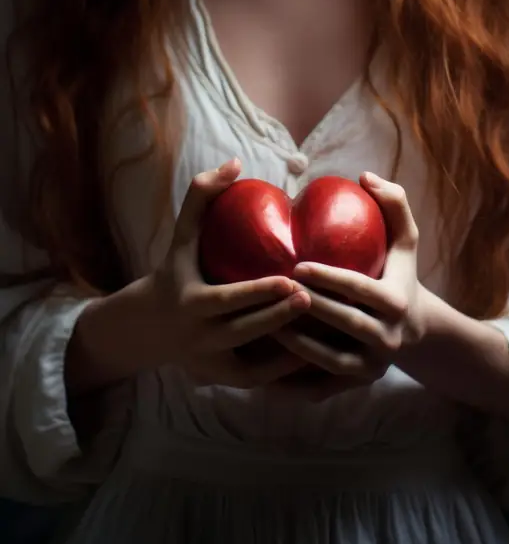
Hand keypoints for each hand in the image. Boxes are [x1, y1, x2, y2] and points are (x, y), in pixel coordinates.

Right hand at [150, 159, 311, 387]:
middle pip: (246, 332)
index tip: (293, 279)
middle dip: (281, 319)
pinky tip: (317, 353)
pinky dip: (286, 371)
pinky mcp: (222, 381)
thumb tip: (235, 162)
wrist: (147, 326)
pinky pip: (260, 381)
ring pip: (257, 365)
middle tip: (315, 298)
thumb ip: (202, 196)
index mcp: (192, 304)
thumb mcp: (181, 234)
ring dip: (291, 351)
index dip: (260, 292)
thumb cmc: (173, 269)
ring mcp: (211, 366)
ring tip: (327, 331)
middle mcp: (199, 339)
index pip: (228, 301)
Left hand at [269, 172, 423, 401]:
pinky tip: (261, 368)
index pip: (360, 290)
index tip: (296, 266)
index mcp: (397, 301)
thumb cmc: (399, 273)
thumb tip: (364, 176)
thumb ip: (393, 202)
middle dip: (307, 309)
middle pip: (344, 324)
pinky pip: (319, 388)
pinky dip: (291, 382)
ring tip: (262, 322)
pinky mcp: (356, 385)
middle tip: (272, 291)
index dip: (329, 278)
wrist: (416, 330)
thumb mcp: (406, 239)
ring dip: (295, 345)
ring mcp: (372, 367)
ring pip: (328, 359)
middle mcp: (389, 339)